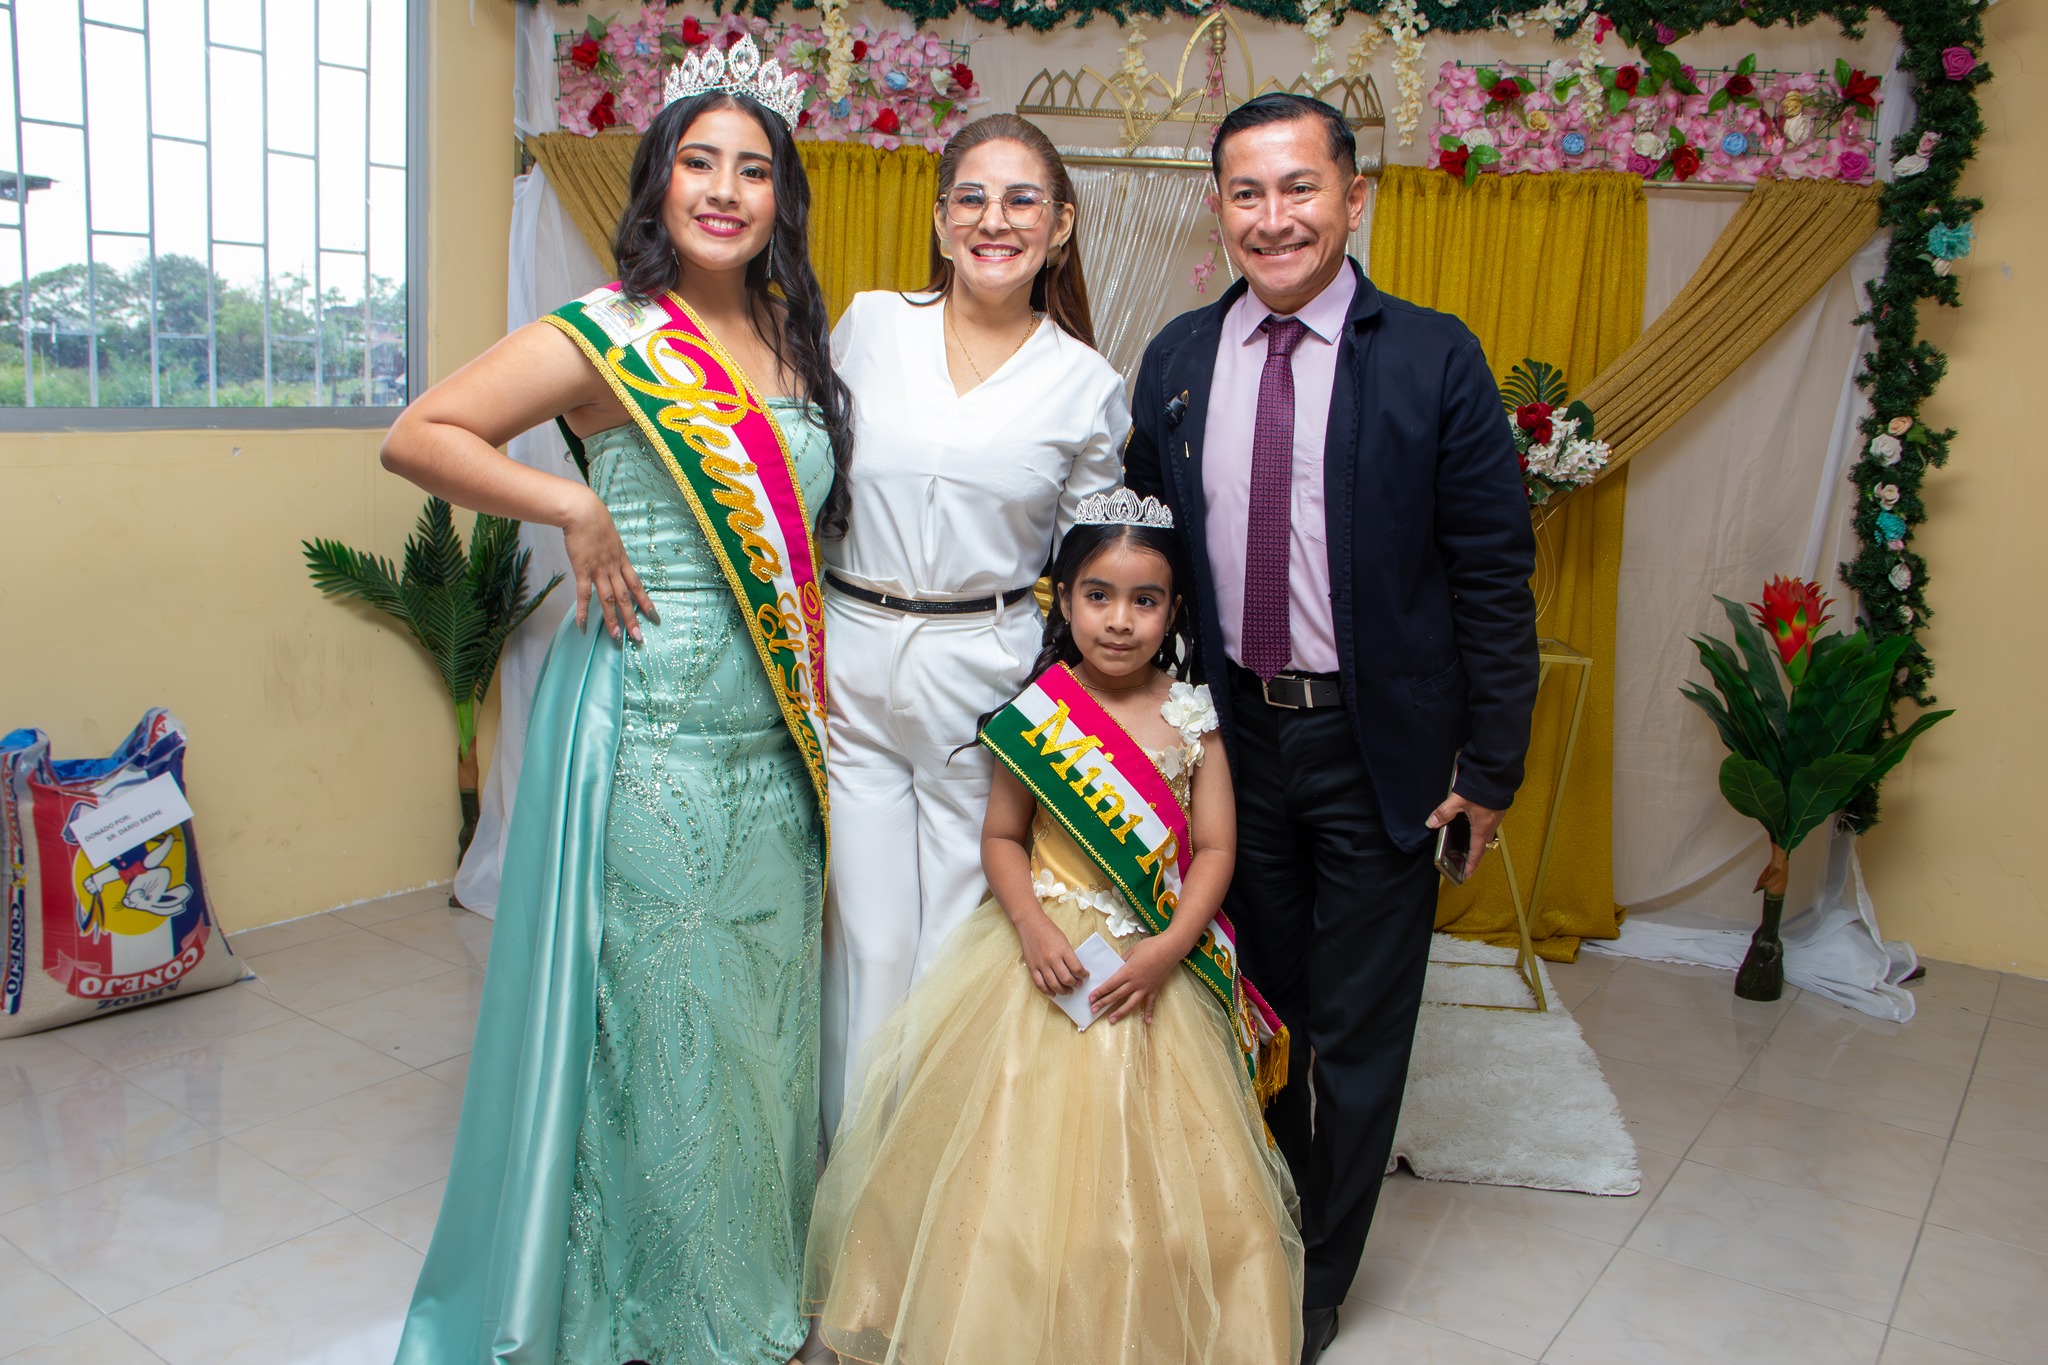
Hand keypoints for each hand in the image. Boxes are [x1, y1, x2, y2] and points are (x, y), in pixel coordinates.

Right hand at [561, 487, 657, 642]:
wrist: (584, 512)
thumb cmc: (595, 521)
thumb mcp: (610, 537)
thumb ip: (612, 550)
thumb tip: (612, 557)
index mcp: (622, 560)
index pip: (637, 585)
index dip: (646, 602)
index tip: (655, 617)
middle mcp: (614, 568)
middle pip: (626, 597)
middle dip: (633, 618)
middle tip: (639, 638)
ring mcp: (599, 570)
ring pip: (609, 600)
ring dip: (613, 620)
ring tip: (617, 638)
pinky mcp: (583, 570)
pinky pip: (584, 594)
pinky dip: (584, 611)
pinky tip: (584, 626)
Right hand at [1016, 911, 1085, 996]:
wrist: (1030, 924)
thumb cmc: (1049, 931)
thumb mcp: (1064, 940)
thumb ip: (1068, 955)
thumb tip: (1075, 970)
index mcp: (1063, 950)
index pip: (1077, 968)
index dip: (1083, 975)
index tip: (1085, 976)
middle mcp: (1052, 958)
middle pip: (1066, 979)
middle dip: (1075, 984)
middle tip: (1078, 985)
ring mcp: (1041, 964)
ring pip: (1054, 984)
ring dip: (1063, 991)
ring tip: (1068, 991)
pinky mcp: (1032, 967)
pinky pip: (1040, 984)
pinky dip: (1047, 991)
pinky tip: (1053, 993)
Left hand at [1090, 934, 1180, 1024]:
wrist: (1170, 948)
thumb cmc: (1150, 946)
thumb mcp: (1132, 950)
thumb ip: (1122, 960)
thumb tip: (1116, 966)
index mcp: (1127, 972)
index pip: (1110, 984)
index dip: (1100, 992)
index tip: (1091, 998)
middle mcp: (1135, 982)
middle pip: (1117, 995)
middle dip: (1104, 1003)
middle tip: (1094, 1010)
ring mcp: (1145, 987)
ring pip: (1131, 1003)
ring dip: (1121, 1012)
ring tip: (1112, 1020)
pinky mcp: (1155, 989)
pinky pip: (1151, 1003)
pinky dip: (1149, 1013)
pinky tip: (1147, 1022)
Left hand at [1427, 792, 1503, 879]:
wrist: (1497, 774)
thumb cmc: (1482, 788)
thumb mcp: (1459, 801)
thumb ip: (1444, 812)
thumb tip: (1432, 823)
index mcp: (1482, 827)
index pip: (1476, 851)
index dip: (1471, 864)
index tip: (1467, 874)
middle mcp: (1491, 824)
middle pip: (1483, 844)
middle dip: (1476, 854)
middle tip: (1468, 861)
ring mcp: (1496, 816)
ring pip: (1487, 833)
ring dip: (1479, 840)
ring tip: (1471, 844)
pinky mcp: (1497, 808)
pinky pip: (1490, 823)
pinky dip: (1483, 827)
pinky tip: (1476, 822)